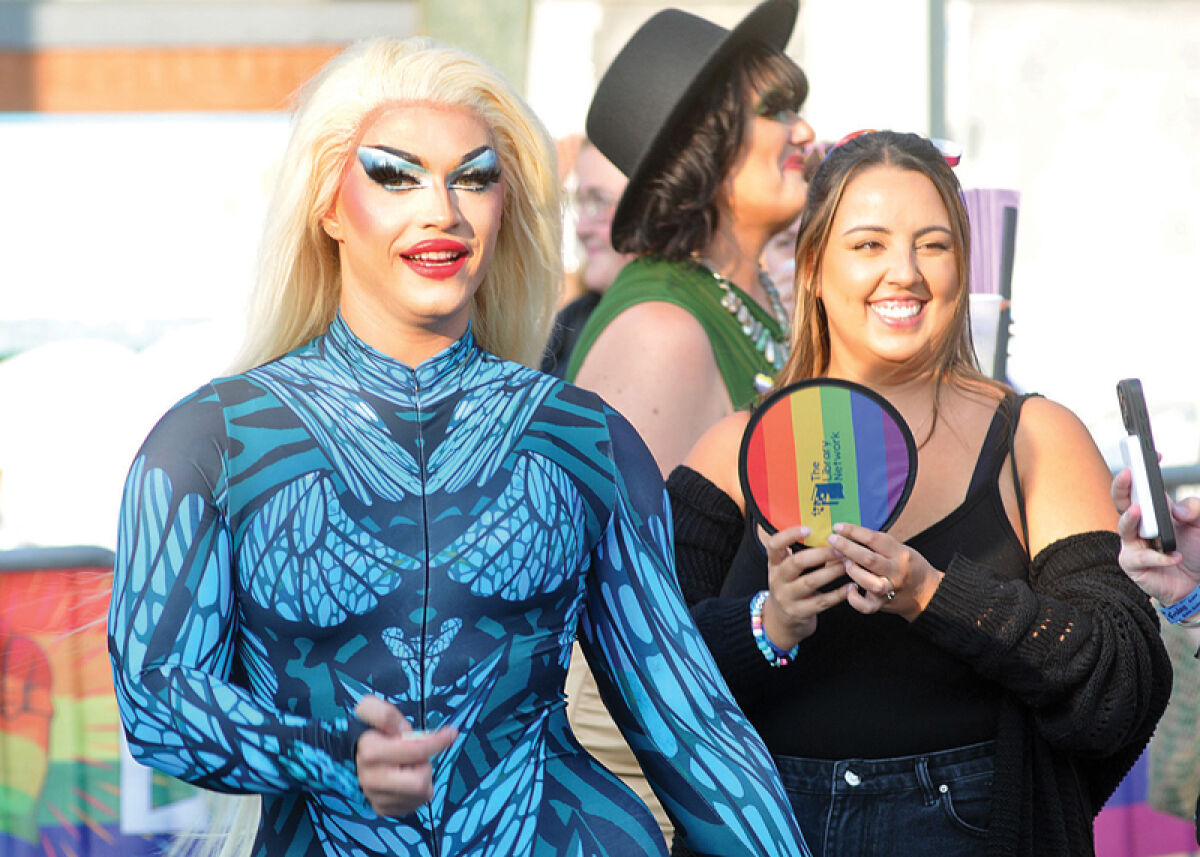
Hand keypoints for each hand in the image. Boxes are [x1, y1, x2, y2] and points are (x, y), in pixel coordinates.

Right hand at [354, 695, 456, 816]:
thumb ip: (385, 714)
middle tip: (419, 754)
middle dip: (425, 763)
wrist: (353, 756)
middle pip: (420, 779)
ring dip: (423, 775)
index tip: (451, 732)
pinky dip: (418, 790)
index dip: (437, 741)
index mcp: (370, 750)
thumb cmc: (370, 731)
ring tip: (410, 766)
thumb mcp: (371, 710)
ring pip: (420, 791)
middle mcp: (370, 777)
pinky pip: (416, 804)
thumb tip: (403, 730)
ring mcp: (376, 797)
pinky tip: (407, 779)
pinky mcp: (383, 809)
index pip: (414, 749)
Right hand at [761, 524, 853, 648]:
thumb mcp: (788, 571)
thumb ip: (804, 557)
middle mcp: (777, 579)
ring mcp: (786, 597)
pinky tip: (851, 587)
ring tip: (848, 565)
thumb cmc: (791, 588)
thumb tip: (832, 538)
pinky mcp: (798, 612)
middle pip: (796, 562)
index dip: (789, 535)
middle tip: (840, 549)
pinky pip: (821, 602)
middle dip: (821, 554)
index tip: (809, 529)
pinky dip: (838, 594)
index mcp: (774, 564)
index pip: (774, 545)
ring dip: (832, 572)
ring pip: (811, 582)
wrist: (781, 622)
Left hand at [826, 522, 943, 621]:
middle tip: (833, 540)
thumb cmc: (909, 566)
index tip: (838, 527)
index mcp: (899, 553)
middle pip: (869, 559)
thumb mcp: (900, 549)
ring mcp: (890, 588)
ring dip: (854, 572)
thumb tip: (848, 535)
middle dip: (847, 548)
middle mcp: (896, 570)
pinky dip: (855, 599)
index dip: (853, 531)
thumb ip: (878, 544)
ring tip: (845, 564)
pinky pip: (867, 606)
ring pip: (870, 582)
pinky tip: (850, 589)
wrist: (928, 592)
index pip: (874, 539)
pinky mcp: (884, 603)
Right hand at [1111, 468, 1199, 605]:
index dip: (1144, 467)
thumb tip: (1176, 510)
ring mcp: (1133, 543)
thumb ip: (1196, 509)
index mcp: (1155, 508)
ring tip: (1139, 511)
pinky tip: (1175, 556)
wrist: (1197, 584)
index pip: (1142, 484)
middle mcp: (1140, 523)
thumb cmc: (1196, 551)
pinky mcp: (1133, 564)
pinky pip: (1140, 557)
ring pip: (1123, 527)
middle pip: (1121, 500)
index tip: (1154, 454)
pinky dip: (1159, 557)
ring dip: (1130, 519)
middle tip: (1131, 472)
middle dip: (1122, 484)